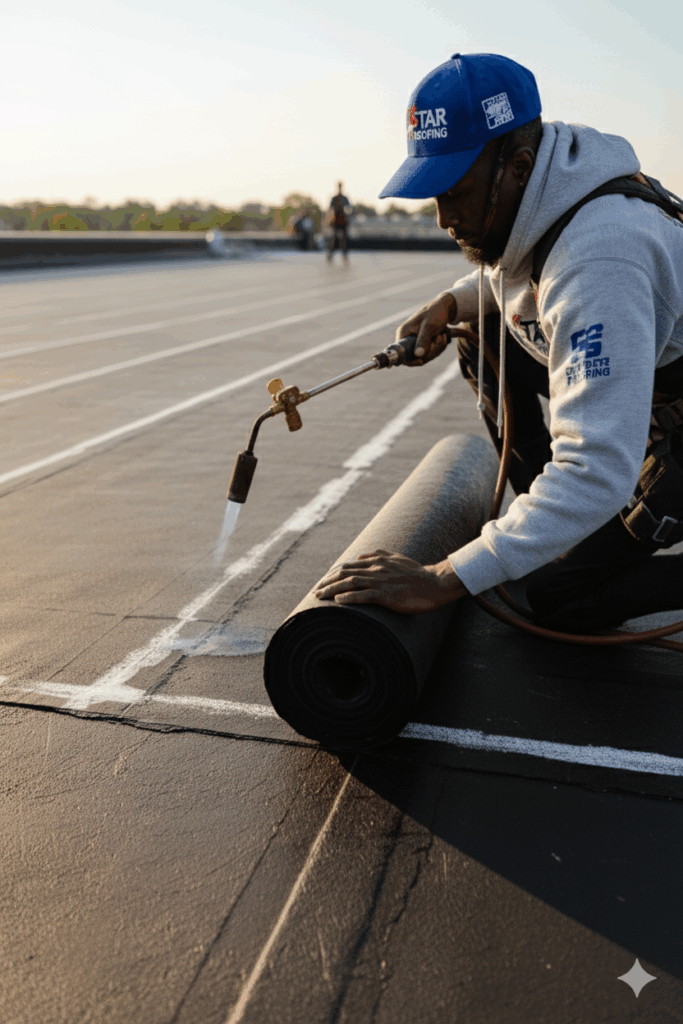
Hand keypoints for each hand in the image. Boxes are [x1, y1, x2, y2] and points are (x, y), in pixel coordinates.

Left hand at [312, 549, 466, 614]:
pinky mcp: (388, 594)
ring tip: (319, 597)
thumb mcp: (397, 558)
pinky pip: (365, 595)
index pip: (348, 566)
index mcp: (377, 561)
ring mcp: (381, 581)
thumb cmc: (417, 574)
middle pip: (344, 573)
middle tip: (315, 592)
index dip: (332, 574)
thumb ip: (379, 555)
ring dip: (332, 590)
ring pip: (350, 583)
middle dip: (327, 582)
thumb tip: (361, 555)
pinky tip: (338, 602)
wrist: (435, 583)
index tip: (322, 583)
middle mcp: (376, 568)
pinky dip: (350, 597)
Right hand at [397, 292, 457, 366]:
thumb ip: (423, 340)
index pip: (400, 354)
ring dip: (437, 348)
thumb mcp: (429, 326)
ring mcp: (415, 341)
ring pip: (425, 356)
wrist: (445, 307)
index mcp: (403, 333)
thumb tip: (418, 355)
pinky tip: (443, 337)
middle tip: (439, 338)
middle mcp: (407, 338)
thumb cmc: (435, 313)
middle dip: (430, 351)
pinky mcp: (423, 343)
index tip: (421, 361)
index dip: (410, 361)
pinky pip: (430, 353)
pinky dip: (438, 347)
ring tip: (442, 335)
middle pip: (415, 357)